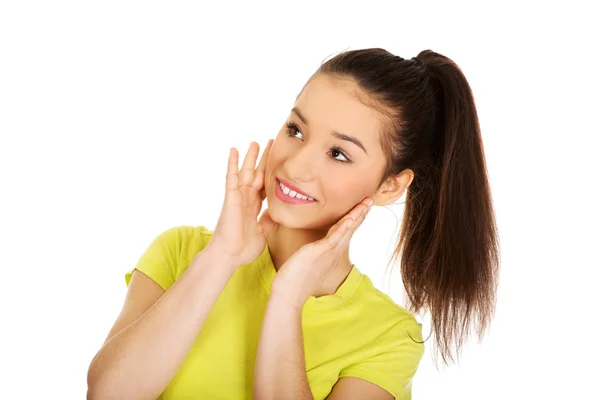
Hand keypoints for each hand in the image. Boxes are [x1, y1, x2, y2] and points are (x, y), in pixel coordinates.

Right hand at [207, 140, 277, 271]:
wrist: (230, 256)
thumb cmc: (243, 249)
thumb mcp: (264, 233)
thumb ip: (270, 221)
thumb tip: (277, 213)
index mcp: (255, 207)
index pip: (265, 185)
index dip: (272, 174)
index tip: (279, 162)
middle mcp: (246, 199)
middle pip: (257, 174)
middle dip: (264, 159)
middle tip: (271, 143)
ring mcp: (238, 197)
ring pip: (245, 172)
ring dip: (250, 157)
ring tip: (255, 142)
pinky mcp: (231, 197)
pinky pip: (232, 177)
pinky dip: (232, 163)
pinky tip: (234, 150)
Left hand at [270, 197, 372, 308]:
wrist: (288, 295)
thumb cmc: (292, 281)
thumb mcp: (304, 263)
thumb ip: (309, 256)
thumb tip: (304, 252)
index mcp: (330, 254)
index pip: (345, 233)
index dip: (354, 219)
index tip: (362, 208)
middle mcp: (333, 253)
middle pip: (350, 229)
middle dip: (361, 214)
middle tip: (370, 199)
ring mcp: (328, 252)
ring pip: (346, 230)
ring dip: (357, 215)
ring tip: (367, 203)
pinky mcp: (320, 252)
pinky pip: (334, 237)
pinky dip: (343, 227)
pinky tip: (350, 218)